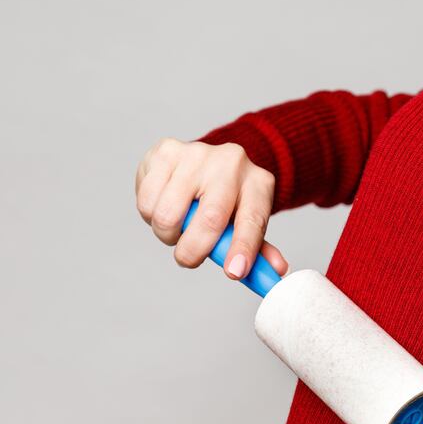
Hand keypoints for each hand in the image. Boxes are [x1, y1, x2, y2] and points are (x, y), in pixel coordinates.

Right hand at [135, 138, 288, 279]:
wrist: (208, 160)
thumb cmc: (229, 198)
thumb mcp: (248, 219)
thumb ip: (258, 248)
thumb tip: (275, 272)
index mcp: (258, 183)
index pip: (253, 220)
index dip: (243, 248)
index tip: (234, 272)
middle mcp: (231, 163)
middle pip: (210, 219)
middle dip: (194, 251)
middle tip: (189, 258)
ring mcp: (197, 154)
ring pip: (169, 215)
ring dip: (167, 234)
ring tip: (177, 225)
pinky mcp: (165, 151)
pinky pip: (147, 201)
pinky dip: (149, 215)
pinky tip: (163, 204)